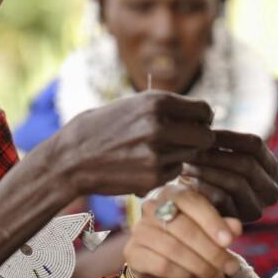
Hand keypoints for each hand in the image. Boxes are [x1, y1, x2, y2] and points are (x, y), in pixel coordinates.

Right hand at [51, 90, 214, 196]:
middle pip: (205, 136)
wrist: (72, 157)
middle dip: (199, 139)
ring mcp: (157, 153)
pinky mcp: (152, 176)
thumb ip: (167, 107)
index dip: (203, 118)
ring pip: (190, 155)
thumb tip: (203, 114)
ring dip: (179, 154)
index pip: (204, 110)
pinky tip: (144, 163)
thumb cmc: (103, 127)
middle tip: (184, 141)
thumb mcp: (134, 105)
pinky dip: (166, 169)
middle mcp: (159, 125)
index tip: (196, 123)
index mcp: (157, 101)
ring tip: (154, 150)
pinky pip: (175, 171)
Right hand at [124, 182, 242, 277]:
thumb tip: (235, 227)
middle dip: (211, 250)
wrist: (162, 261)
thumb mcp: (209, 228)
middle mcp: (152, 206)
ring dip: (199, 265)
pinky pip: (161, 265)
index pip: (191, 202)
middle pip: (184, 228)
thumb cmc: (189, 238)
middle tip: (229, 266)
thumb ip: (222, 226)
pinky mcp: (132, 252)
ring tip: (215, 275)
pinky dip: (182, 274)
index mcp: (172, 193)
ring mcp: (139, 229)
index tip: (229, 240)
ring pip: (173, 248)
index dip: (212, 221)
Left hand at [180, 130, 277, 222]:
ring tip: (185, 161)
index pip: (254, 145)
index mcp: (271, 167)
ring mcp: (257, 209)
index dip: (227, 136)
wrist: (194, 205)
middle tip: (190, 148)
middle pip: (246, 164)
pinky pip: (222, 199)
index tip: (202, 132)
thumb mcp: (218, 152)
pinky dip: (203, 187)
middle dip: (215, 154)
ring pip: (236, 182)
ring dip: (207, 169)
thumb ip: (218, 139)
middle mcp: (271, 190)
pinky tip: (185, 180)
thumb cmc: (206, 170)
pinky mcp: (239, 222)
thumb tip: (205, 119)